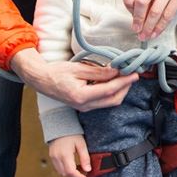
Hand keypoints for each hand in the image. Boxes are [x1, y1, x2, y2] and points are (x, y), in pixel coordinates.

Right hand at [10, 48, 137, 110]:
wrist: (42, 80)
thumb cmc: (57, 72)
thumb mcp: (78, 68)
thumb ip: (99, 72)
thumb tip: (117, 71)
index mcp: (81, 96)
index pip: (110, 90)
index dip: (124, 82)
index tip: (135, 74)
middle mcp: (84, 105)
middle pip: (113, 99)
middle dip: (125, 87)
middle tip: (132, 74)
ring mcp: (84, 107)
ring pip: (110, 102)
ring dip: (120, 89)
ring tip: (125, 75)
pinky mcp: (84, 106)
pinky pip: (103, 101)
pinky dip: (112, 91)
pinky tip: (113, 80)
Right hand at [49, 134, 90, 176]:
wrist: (60, 125)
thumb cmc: (72, 133)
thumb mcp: (81, 144)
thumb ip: (85, 158)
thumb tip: (88, 170)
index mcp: (65, 154)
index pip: (70, 172)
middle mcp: (57, 157)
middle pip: (65, 174)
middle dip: (75, 176)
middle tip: (84, 173)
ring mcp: (53, 157)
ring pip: (60, 172)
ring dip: (70, 174)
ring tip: (80, 169)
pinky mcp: (51, 156)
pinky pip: (58, 168)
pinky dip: (65, 170)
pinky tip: (73, 165)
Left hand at [123, 0, 176, 40]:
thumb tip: (136, 15)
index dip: (127, 3)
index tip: (130, 13)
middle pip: (141, 1)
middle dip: (137, 19)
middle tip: (136, 29)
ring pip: (155, 11)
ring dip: (148, 27)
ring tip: (145, 35)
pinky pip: (168, 15)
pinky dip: (160, 26)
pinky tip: (157, 32)